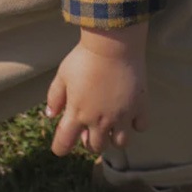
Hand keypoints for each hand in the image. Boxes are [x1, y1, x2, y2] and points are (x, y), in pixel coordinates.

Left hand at [46, 23, 149, 155]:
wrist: (112, 44)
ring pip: (120, 143)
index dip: (60, 147)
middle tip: (90, 128)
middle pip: (95, 147)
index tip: (61, 144)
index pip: (64, 144)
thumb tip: (51, 114)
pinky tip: (129, 112)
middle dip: (90, 141)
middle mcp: (100, 121)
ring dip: (113, 137)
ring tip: (111, 123)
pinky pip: (140, 126)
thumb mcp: (62, 74)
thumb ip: (54, 96)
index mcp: (77, 114)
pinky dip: (135, 123)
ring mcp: (122, 116)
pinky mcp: (139, 107)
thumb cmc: (84, 57)